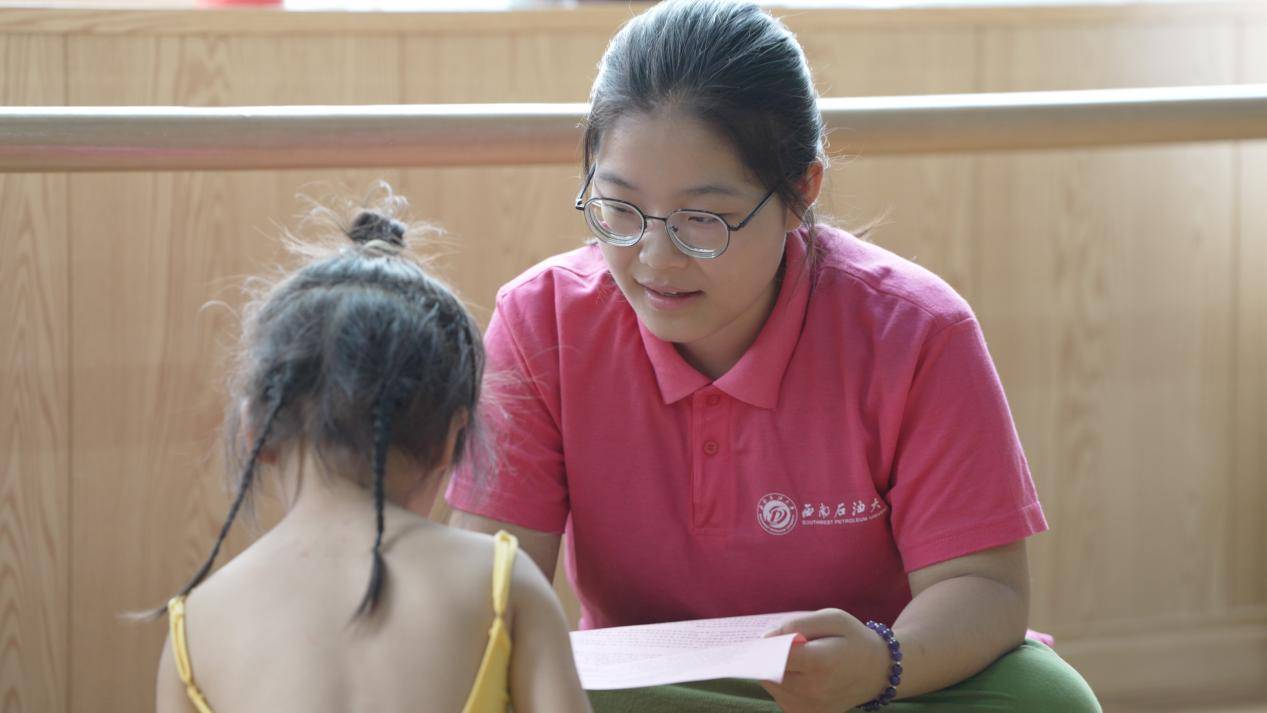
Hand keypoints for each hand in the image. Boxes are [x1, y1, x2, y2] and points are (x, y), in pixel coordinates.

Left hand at [760, 608, 892, 712]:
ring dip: (778, 671)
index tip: (777, 637)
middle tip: (795, 648)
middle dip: (773, 657)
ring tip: (803, 662)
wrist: (880, 672)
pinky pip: (781, 697)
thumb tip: (768, 637)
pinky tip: (803, 676)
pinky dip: (784, 684)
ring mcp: (811, 708)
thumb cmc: (855, 640)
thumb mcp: (833, 618)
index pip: (775, 656)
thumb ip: (798, 624)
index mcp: (820, 662)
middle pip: (770, 671)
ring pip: (772, 685)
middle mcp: (813, 690)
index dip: (770, 644)